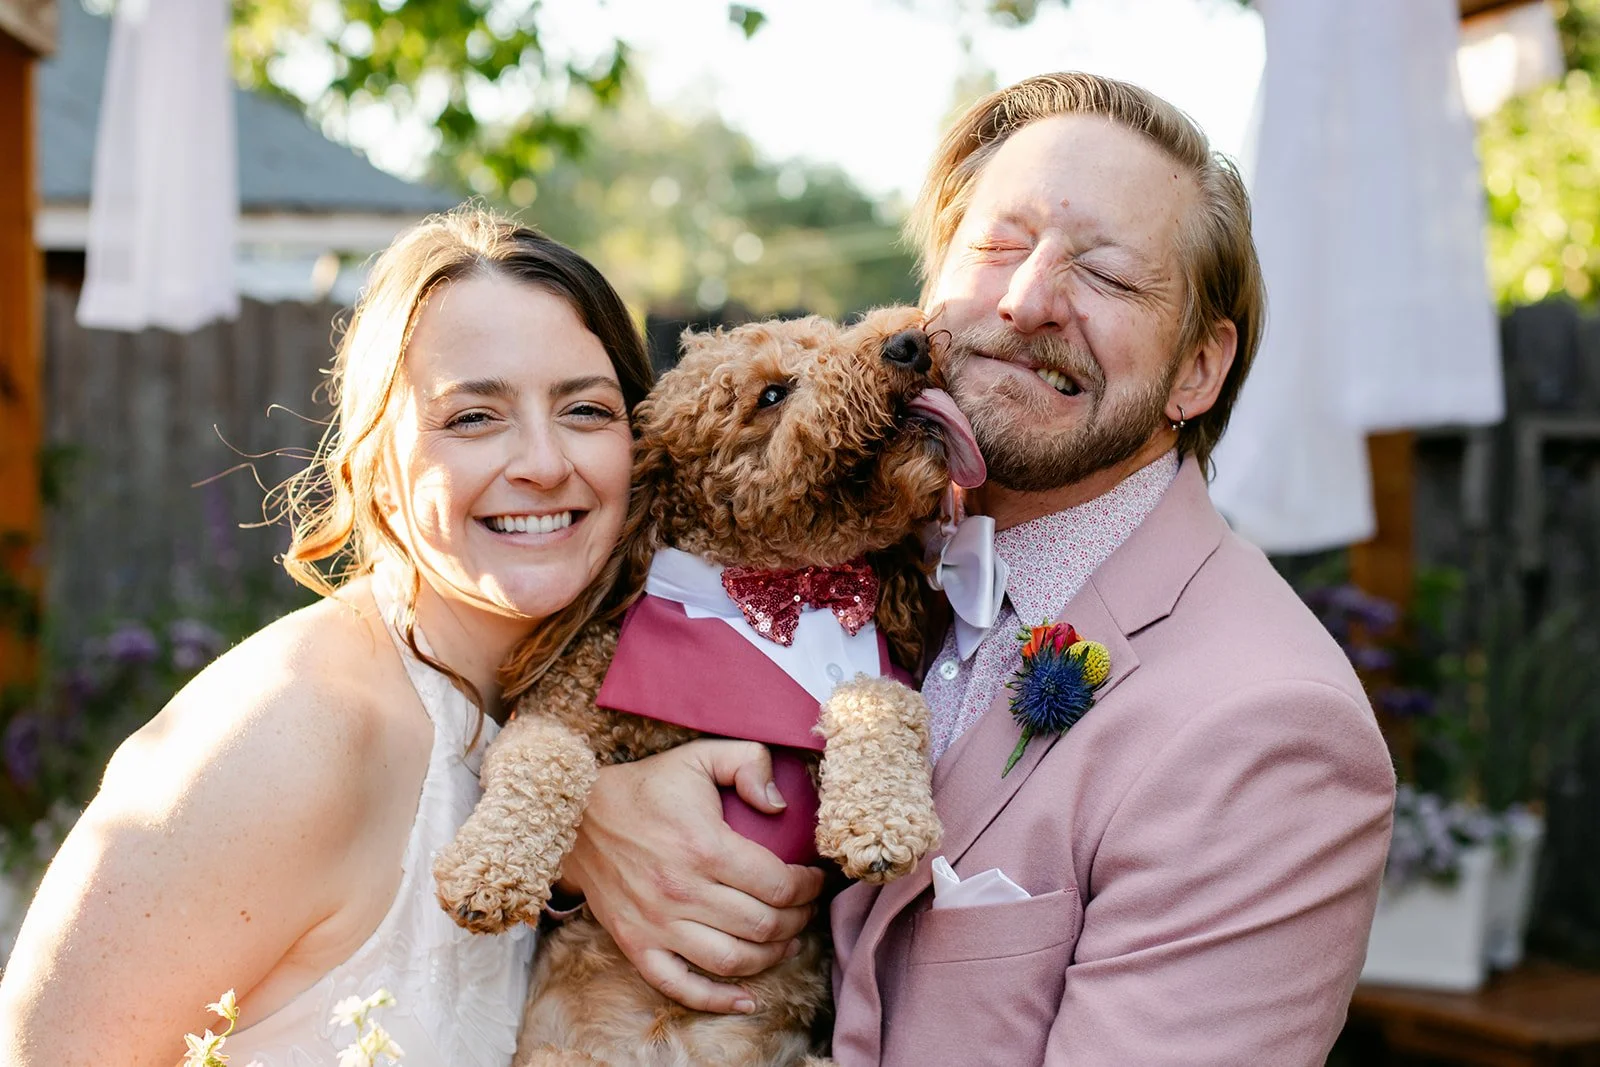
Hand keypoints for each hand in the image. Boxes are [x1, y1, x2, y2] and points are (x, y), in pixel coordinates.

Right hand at [559, 739, 824, 1013]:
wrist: (577, 816)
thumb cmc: (648, 787)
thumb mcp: (700, 755)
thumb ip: (750, 762)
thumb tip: (781, 804)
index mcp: (704, 847)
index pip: (778, 885)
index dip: (808, 887)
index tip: (814, 879)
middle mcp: (681, 892)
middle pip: (763, 926)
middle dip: (797, 920)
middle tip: (805, 908)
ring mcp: (656, 924)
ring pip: (733, 960)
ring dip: (772, 956)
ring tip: (787, 940)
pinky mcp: (635, 944)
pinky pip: (680, 986)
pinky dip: (717, 1000)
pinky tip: (748, 998)